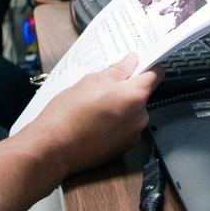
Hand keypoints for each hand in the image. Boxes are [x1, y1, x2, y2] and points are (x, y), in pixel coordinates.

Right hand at [23, 54, 159, 175]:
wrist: (53, 148)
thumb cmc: (69, 114)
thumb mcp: (91, 81)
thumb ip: (117, 70)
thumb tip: (130, 61)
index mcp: (135, 95)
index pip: (155, 74)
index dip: (148, 66)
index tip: (140, 63)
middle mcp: (140, 116)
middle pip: (142, 95)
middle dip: (127, 89)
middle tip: (104, 87)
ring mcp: (133, 134)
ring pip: (132, 112)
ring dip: (120, 107)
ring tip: (95, 107)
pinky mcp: (123, 148)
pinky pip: (125, 128)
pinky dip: (115, 123)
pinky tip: (95, 122)